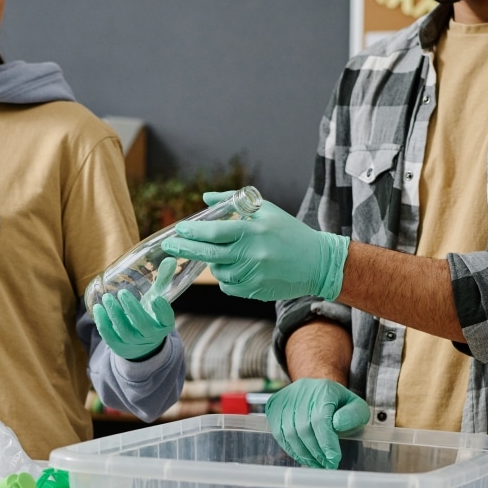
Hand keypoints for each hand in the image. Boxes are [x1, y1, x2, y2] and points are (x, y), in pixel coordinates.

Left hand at [93, 257, 176, 360]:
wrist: (140, 345)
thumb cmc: (149, 315)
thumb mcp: (157, 300)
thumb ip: (163, 281)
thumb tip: (170, 259)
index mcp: (164, 325)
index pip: (167, 320)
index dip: (162, 311)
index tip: (157, 299)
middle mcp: (150, 336)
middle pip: (143, 325)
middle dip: (132, 309)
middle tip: (123, 293)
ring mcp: (134, 343)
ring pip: (124, 331)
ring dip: (115, 313)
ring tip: (107, 298)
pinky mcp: (118, 346)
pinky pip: (109, 336)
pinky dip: (103, 322)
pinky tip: (98, 308)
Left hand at [161, 193, 349, 301]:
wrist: (317, 262)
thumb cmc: (290, 232)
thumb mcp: (265, 210)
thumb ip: (233, 202)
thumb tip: (205, 197)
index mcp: (253, 230)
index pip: (215, 232)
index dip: (193, 232)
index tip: (178, 230)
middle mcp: (252, 253)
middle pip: (209, 254)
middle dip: (185, 249)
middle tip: (170, 246)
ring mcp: (253, 274)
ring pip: (218, 272)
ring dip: (214, 263)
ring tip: (226, 255)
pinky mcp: (256, 290)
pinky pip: (229, 286)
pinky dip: (226, 278)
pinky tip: (236, 268)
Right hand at [267, 378, 369, 468]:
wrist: (316, 390)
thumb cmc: (338, 402)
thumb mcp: (356, 405)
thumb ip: (354, 415)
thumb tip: (338, 424)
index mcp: (323, 390)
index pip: (321, 420)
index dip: (326, 442)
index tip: (334, 459)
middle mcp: (301, 392)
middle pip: (304, 429)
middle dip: (316, 452)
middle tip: (326, 465)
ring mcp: (285, 400)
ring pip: (290, 433)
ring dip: (303, 454)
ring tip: (316, 464)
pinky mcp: (274, 407)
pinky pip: (280, 434)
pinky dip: (291, 449)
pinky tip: (303, 457)